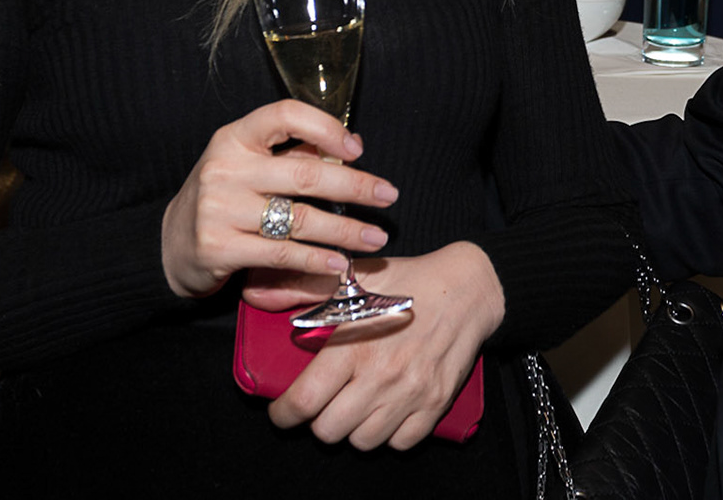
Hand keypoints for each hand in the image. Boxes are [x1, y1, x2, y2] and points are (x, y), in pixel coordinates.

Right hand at [159, 99, 398, 299]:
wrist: (169, 244)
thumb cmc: (225, 197)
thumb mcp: (249, 165)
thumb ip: (294, 153)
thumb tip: (352, 146)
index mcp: (234, 137)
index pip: (285, 115)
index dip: (326, 127)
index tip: (357, 149)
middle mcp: (225, 168)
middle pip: (305, 174)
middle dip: (355, 186)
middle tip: (388, 195)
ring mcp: (220, 209)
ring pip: (300, 219)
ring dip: (346, 230)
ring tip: (375, 237)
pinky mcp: (220, 248)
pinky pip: (282, 254)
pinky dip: (317, 260)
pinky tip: (341, 264)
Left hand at [250, 242, 505, 449]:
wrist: (467, 287)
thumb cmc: (406, 281)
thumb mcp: (351, 279)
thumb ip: (299, 289)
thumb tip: (255, 295)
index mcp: (353, 345)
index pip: (304, 402)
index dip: (284, 414)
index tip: (282, 411)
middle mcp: (380, 375)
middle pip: (329, 431)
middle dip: (318, 421)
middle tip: (324, 404)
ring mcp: (410, 393)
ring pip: (363, 442)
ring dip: (353, 429)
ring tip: (355, 407)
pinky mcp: (436, 403)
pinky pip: (400, 443)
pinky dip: (389, 434)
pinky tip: (386, 411)